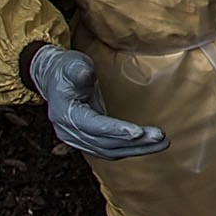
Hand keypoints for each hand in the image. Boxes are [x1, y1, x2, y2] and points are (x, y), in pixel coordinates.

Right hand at [24, 45, 166, 159]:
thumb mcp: (71, 64)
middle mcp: (69, 132)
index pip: (93, 126)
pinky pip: (110, 150)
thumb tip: (85, 73)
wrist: (54, 79)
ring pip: (110, 151)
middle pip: (104, 143)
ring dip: (137, 148)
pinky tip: (149, 145)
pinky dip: (130, 149)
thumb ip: (78, 70)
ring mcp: (77, 140)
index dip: (115, 130)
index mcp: (64, 114)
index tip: (138, 132)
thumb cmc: (65, 69)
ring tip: (162, 142)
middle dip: (134, 142)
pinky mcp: (88, 141)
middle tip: (160, 137)